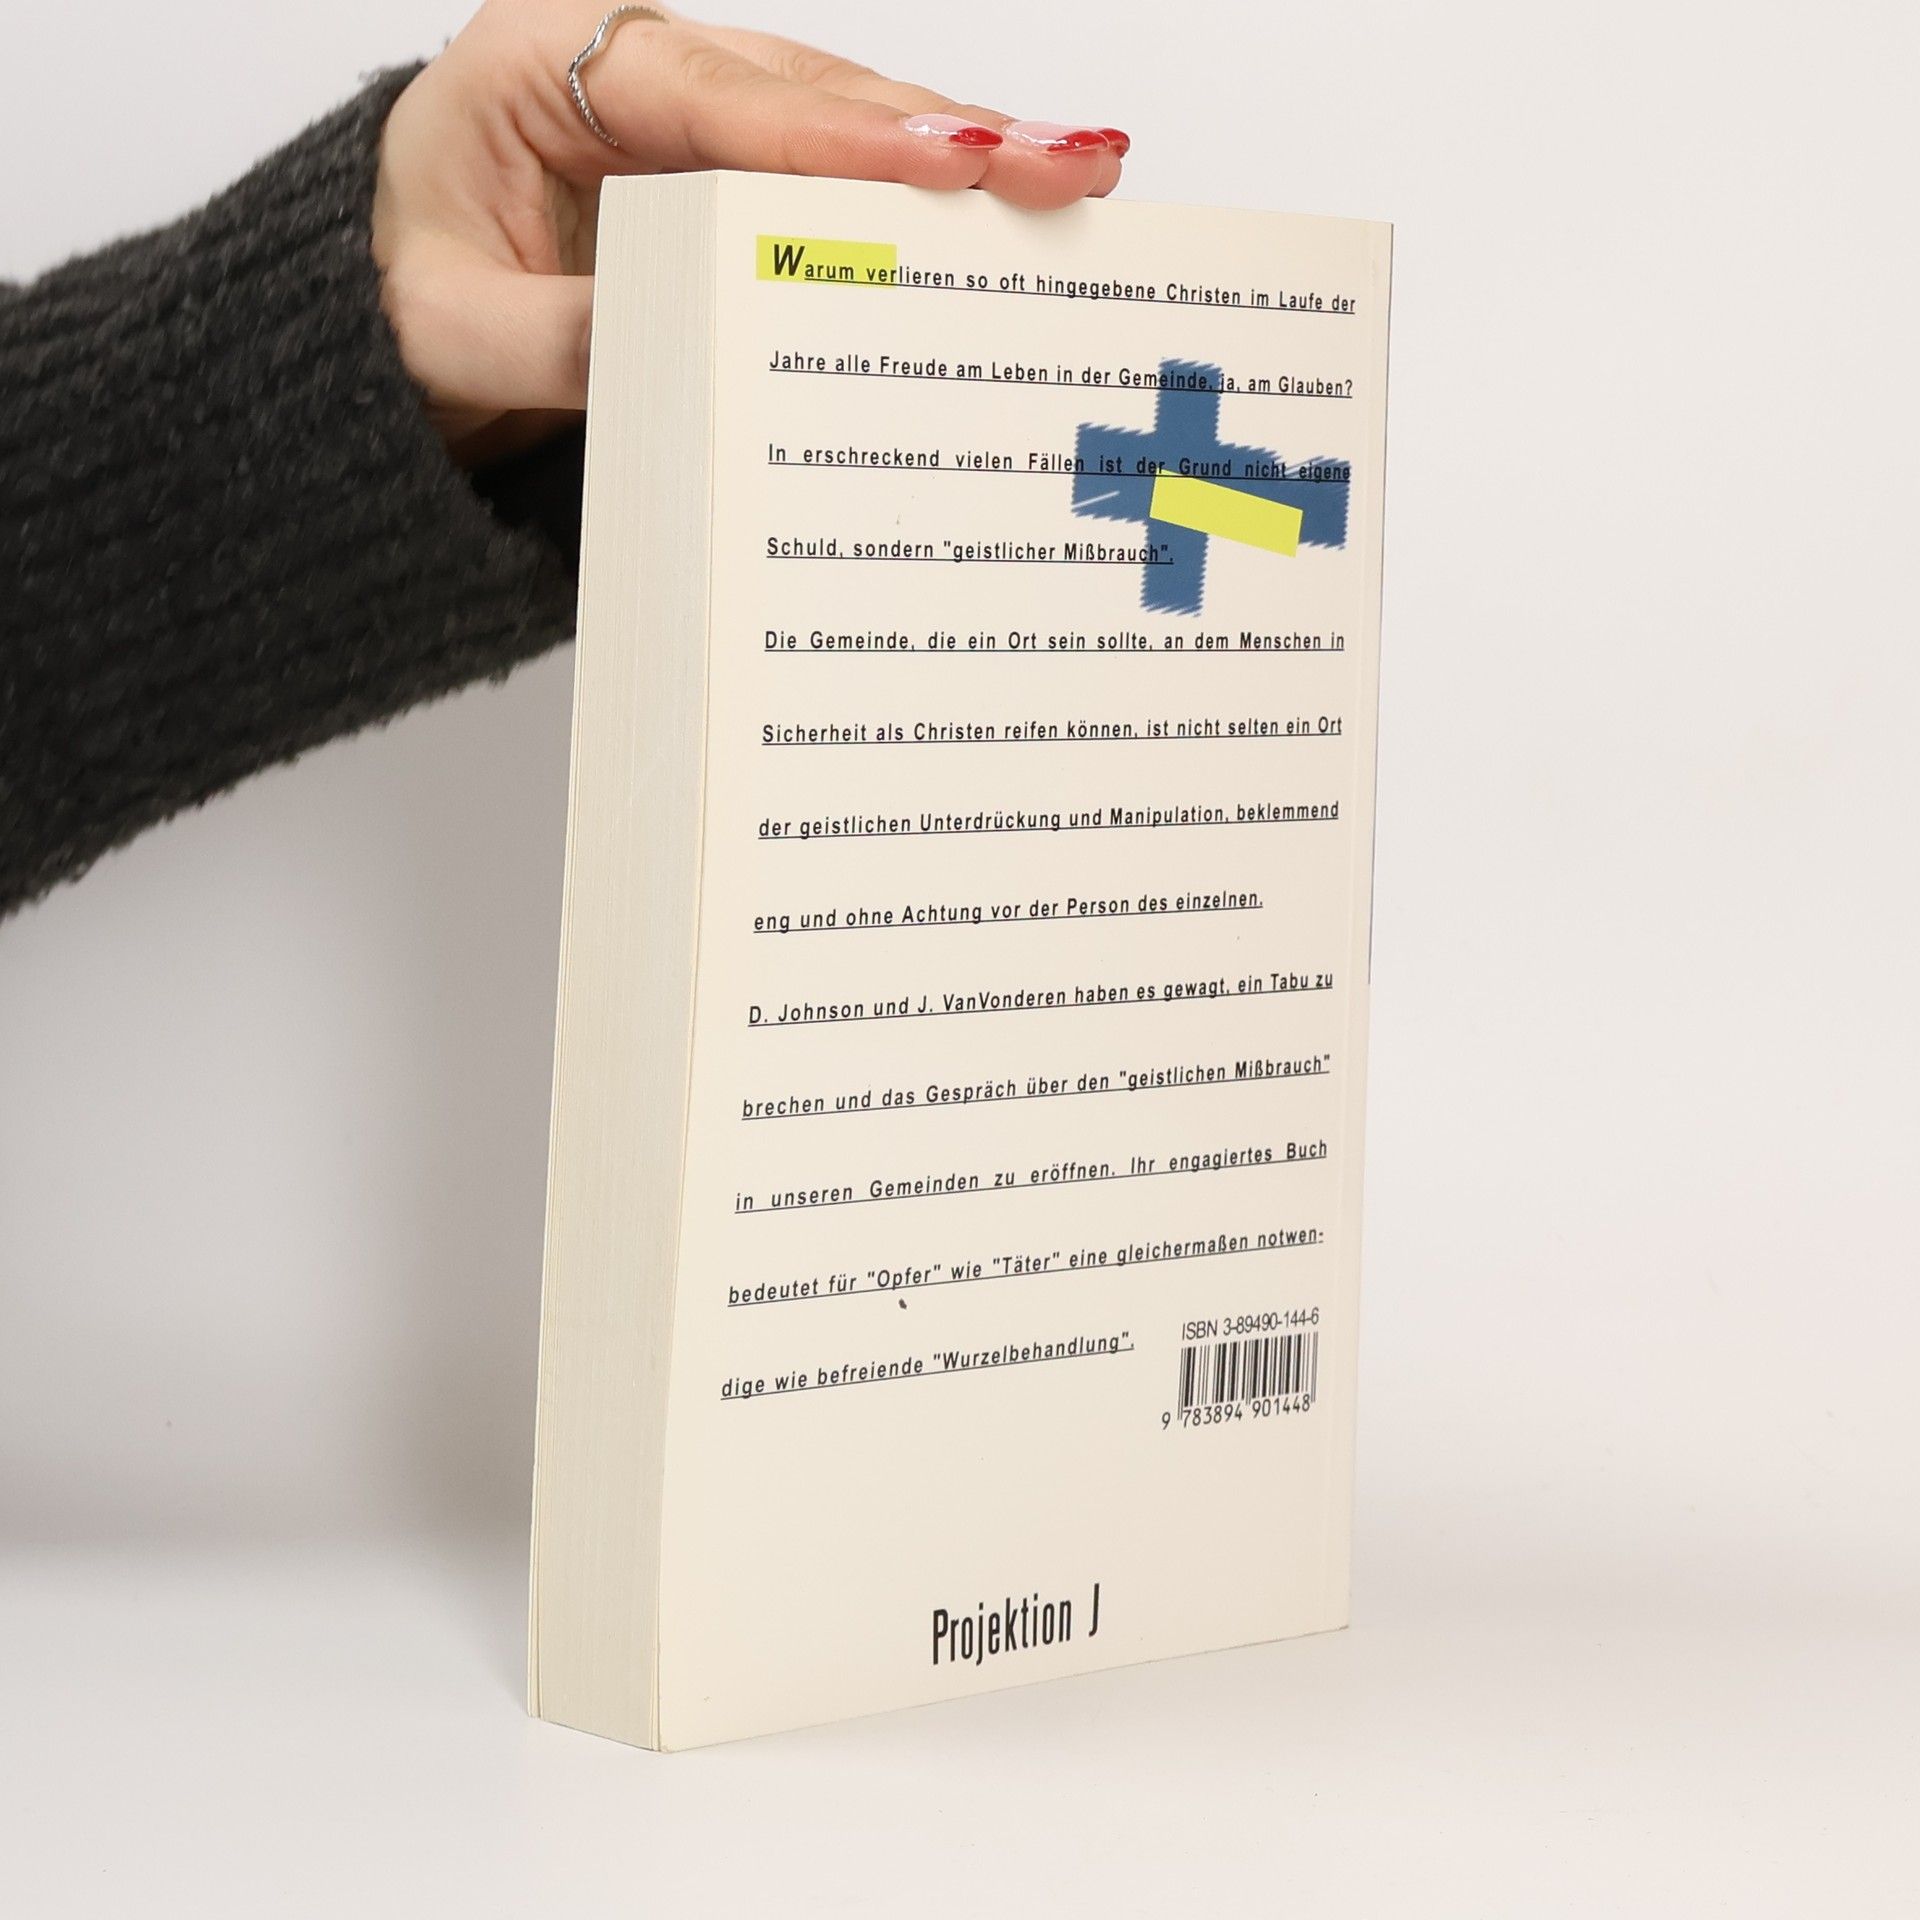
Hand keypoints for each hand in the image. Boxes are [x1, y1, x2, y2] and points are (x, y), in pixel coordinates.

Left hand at [372, 3, 1129, 460]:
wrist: (387, 306)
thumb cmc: (404, 291)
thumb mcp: (450, 329)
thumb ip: (550, 341)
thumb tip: (665, 352)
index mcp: (544, 69)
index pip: (715, 97)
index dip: (840, 136)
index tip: (949, 158)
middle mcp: (633, 69)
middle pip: (808, 92)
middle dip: (942, 129)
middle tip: (1063, 164)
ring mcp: (688, 117)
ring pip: (840, 122)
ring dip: (958, 154)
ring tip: (1074, 175)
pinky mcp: (725, 177)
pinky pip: (832, 178)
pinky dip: (917, 201)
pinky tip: (1003, 205)